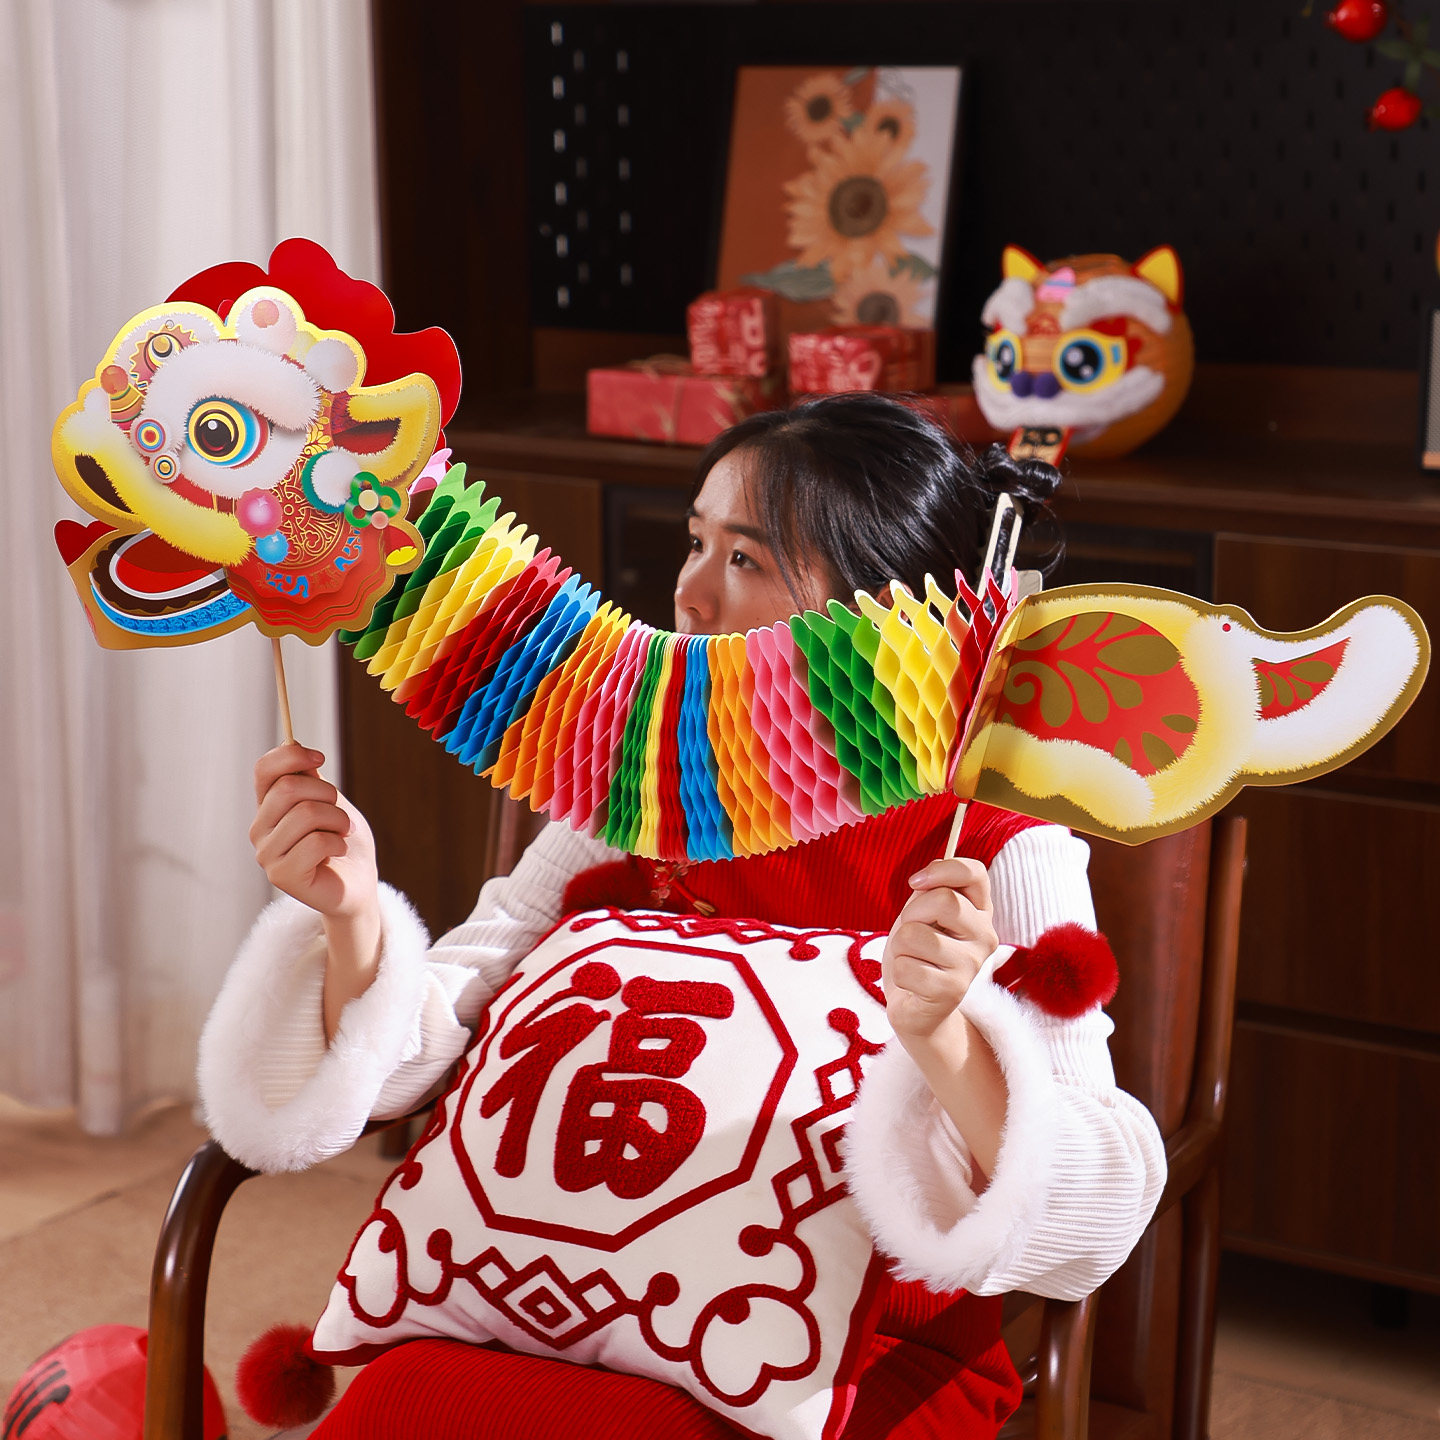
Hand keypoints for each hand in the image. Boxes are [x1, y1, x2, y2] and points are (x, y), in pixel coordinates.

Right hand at [250, 743, 378, 924]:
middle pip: (289, 788)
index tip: (320, 758)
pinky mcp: (281, 876)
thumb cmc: (343, 840)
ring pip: (306, 813)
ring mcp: (267, 854)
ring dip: (338, 820)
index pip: (264, 769)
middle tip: (341, 815)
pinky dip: (338, 843)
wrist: (358, 882)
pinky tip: (338, 852)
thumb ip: (309, 777)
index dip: (292, 755)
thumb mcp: (329, 800)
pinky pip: (316, 842)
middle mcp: (260, 829)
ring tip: (342, 834)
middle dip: (327, 794)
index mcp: (268, 807)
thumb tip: (292, 743)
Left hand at [881, 857, 999, 1042]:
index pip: (974, 872)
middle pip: (944, 900)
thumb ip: (930, 891)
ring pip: (916, 935)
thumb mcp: (922, 915)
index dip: (942, 869)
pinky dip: (899, 973)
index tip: (915, 882)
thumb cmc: (918, 955)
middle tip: (911, 933)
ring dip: (900, 948)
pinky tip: (913, 983)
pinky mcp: (953, 991)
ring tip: (912, 960)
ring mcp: (971, 965)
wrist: (917, 1007)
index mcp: (980, 911)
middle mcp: (985, 936)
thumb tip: (929, 871)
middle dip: (911, 914)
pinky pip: (907, 967)